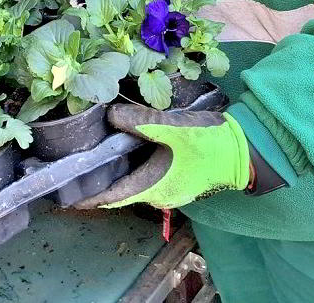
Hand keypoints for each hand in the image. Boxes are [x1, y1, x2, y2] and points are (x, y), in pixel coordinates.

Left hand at [74, 104, 252, 209]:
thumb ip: (140, 123)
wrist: (244, 150)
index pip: (115, 196)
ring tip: (96, 154)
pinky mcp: (178, 176)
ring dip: (118, 171)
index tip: (68, 197)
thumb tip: (110, 115)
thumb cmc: (209, 143)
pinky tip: (127, 146)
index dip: (91, 197)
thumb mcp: (172, 128)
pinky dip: (133, 164)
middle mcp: (160, 193)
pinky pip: (148, 173)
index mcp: (154, 187)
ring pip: (136, 180)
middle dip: (101, 180)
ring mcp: (171, 186)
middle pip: (123, 189)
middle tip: (77, 165)